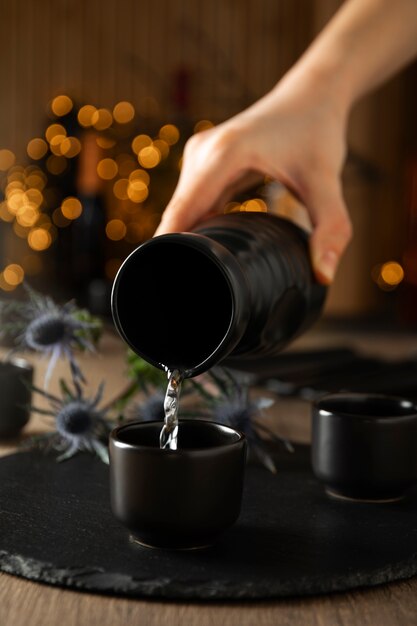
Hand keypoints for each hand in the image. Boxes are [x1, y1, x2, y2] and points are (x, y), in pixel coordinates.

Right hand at [155, 72, 351, 284]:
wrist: (311, 96)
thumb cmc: (317, 133)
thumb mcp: (326, 180)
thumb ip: (330, 228)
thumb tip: (323, 275)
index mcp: (221, 155)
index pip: (180, 214)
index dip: (167, 251)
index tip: (160, 285)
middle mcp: (201, 153)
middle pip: (177, 217)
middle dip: (178, 254)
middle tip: (186, 298)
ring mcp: (199, 157)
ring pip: (183, 212)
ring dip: (187, 241)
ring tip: (195, 278)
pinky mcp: (203, 164)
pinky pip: (192, 205)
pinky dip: (197, 227)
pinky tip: (207, 250)